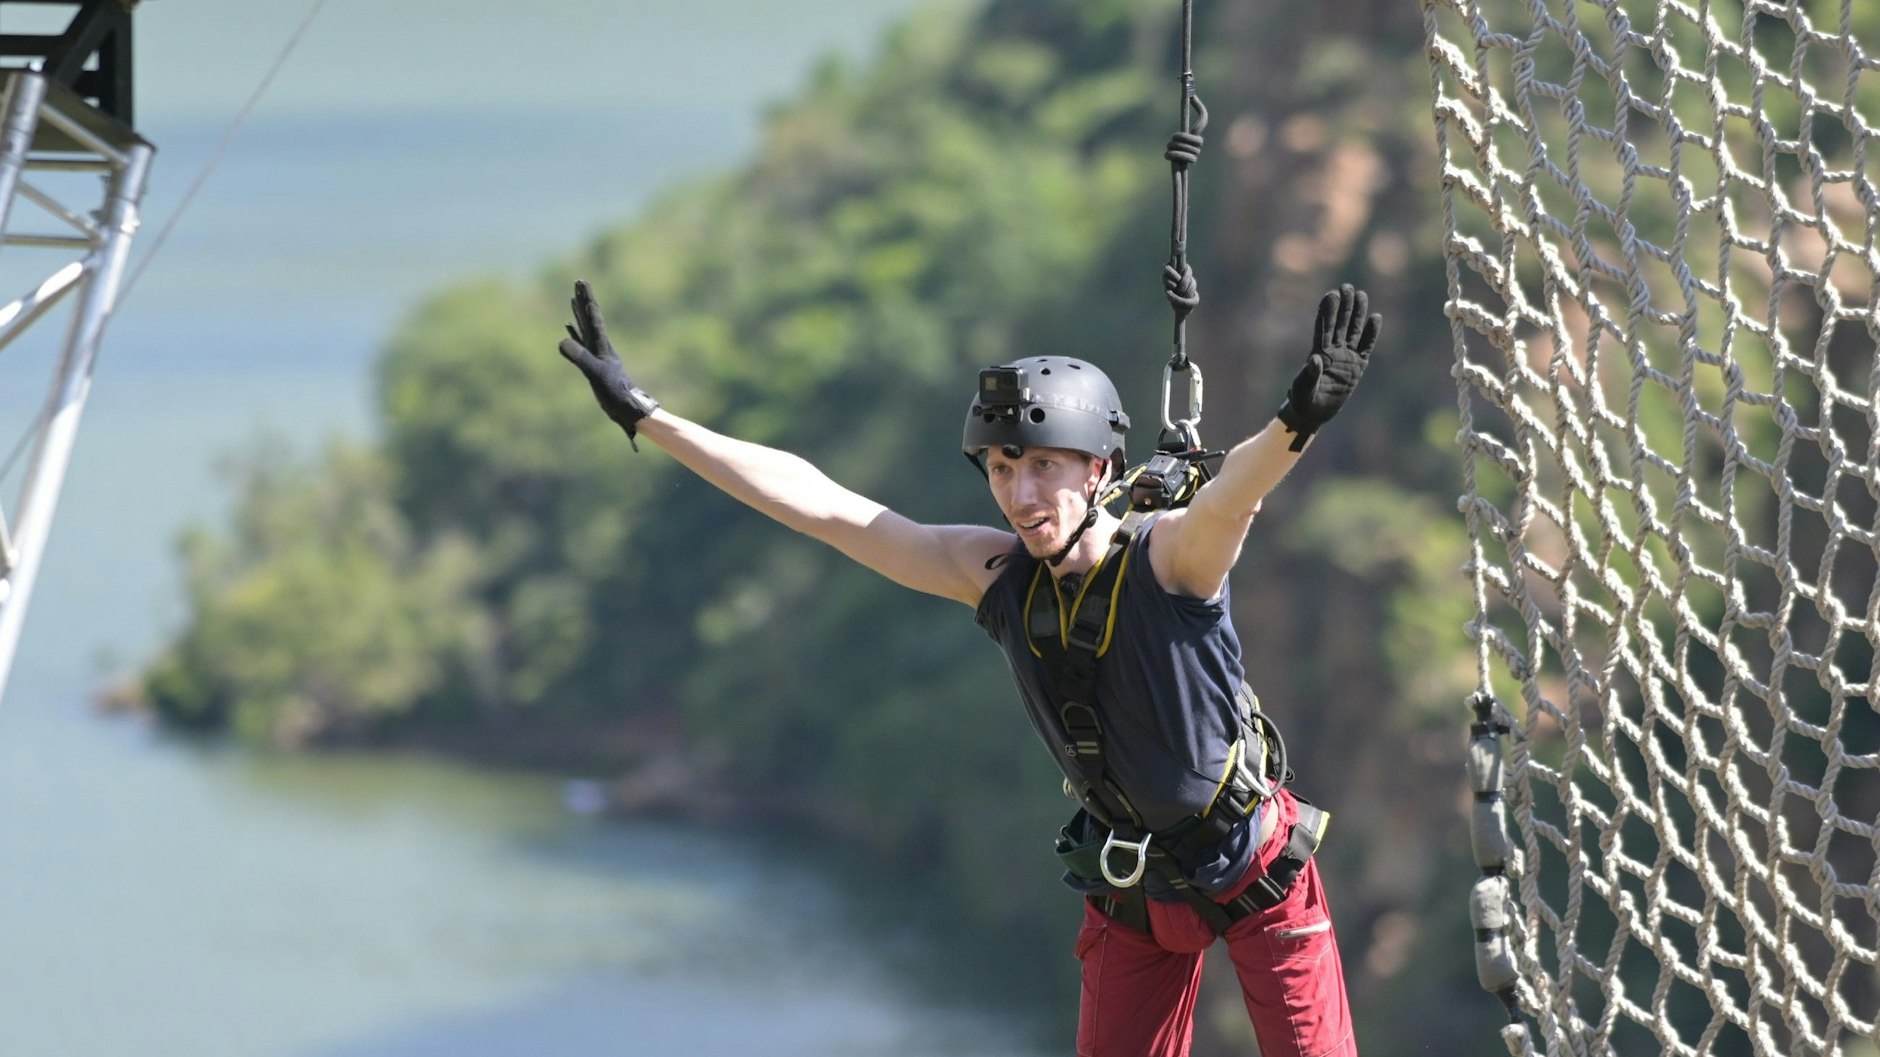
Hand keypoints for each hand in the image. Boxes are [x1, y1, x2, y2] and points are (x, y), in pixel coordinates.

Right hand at [557, 280, 659, 445]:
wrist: (627, 407)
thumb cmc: (614, 392)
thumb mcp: (595, 373)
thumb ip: (580, 357)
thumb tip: (562, 340)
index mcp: (602, 345)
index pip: (593, 317)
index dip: (587, 299)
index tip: (582, 282)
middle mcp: (600, 345)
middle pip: (590, 317)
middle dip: (584, 299)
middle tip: (579, 281)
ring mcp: (597, 354)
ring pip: (586, 327)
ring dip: (579, 312)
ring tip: (573, 297)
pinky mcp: (593, 363)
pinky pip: (582, 342)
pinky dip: (575, 332)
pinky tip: (569, 327)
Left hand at [1275, 283, 1379, 450]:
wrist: (1315, 413)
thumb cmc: (1304, 400)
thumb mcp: (1304, 388)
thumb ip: (1309, 374)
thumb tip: (1315, 359)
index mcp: (1319, 353)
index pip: (1324, 327)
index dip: (1327, 311)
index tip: (1331, 294)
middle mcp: (1333, 351)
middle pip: (1340, 324)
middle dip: (1344, 306)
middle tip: (1347, 286)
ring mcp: (1346, 357)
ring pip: (1354, 331)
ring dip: (1357, 314)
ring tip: (1361, 294)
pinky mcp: (1357, 367)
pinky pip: (1366, 347)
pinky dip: (1371, 334)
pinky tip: (1376, 317)